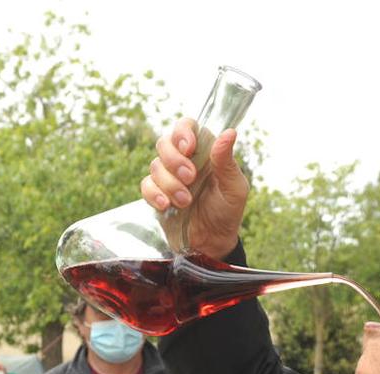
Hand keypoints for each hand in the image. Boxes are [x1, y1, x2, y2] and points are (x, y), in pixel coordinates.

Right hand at [141, 118, 249, 260]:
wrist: (213, 242)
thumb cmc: (227, 211)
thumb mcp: (234, 187)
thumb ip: (227, 161)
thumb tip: (229, 132)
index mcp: (203, 151)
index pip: (186, 126)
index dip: (182, 132)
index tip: (189, 148)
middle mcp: (183, 160)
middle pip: (164, 143)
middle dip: (174, 160)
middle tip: (190, 178)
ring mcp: (168, 177)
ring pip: (155, 166)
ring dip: (170, 183)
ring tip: (186, 201)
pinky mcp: (157, 194)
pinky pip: (146, 186)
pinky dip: (154, 194)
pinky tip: (167, 205)